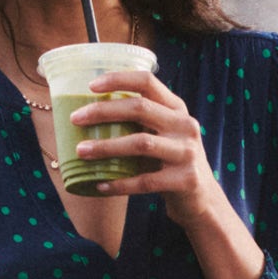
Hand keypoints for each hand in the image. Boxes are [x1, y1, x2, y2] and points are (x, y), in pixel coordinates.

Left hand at [74, 70, 264, 278]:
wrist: (201, 198)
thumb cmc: (171, 162)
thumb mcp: (163, 134)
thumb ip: (141, 121)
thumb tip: (90, 112)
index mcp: (177, 109)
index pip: (148, 82)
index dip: (119, 80)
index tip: (91, 86)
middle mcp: (185, 126)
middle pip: (140, 109)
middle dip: (103, 112)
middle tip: (76, 119)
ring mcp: (187, 153)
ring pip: (140, 143)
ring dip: (106, 147)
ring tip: (80, 151)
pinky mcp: (185, 180)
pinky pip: (145, 181)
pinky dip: (120, 184)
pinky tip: (101, 185)